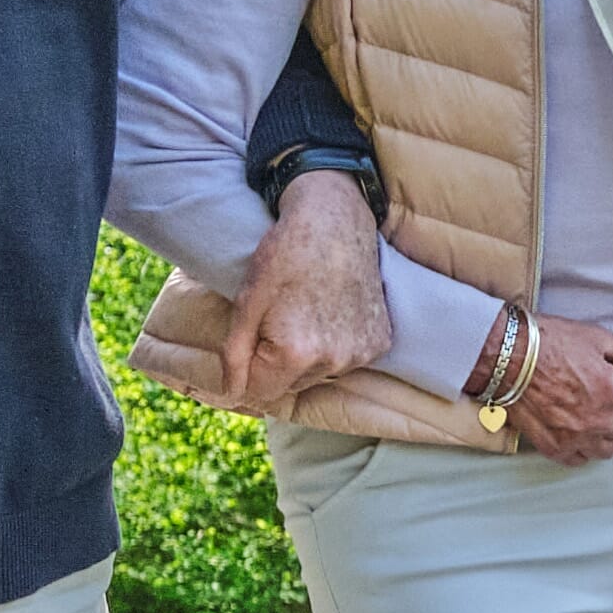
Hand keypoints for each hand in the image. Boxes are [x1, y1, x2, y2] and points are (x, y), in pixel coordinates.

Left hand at [220, 167, 393, 409]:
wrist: (336, 220)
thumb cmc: (284, 255)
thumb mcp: (247, 301)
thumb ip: (234, 354)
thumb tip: (232, 393)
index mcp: (296, 354)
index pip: (261, 392)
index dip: (250, 367)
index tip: (254, 336)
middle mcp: (334, 361)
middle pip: (292, 385)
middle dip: (278, 362)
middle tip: (281, 316)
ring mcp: (362, 353)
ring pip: (319, 373)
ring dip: (309, 354)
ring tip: (308, 311)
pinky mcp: (380, 342)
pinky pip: (347, 359)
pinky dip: (337, 343)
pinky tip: (333, 310)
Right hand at [509, 317, 612, 464]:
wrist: (507, 357)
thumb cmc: (548, 344)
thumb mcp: (598, 337)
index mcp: (612, 390)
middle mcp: (597, 419)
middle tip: (604, 393)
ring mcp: (575, 437)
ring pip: (608, 448)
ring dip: (605, 433)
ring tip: (592, 414)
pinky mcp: (554, 447)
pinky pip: (580, 459)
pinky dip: (582, 447)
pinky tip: (575, 429)